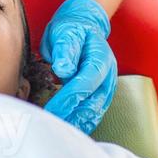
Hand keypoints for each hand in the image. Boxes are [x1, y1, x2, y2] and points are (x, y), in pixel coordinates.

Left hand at [40, 0, 116, 133]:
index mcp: (100, 57)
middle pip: (92, 102)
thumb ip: (65, 49)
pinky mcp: (102, 95)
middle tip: (49, 125)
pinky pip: (94, 114)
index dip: (69, 98)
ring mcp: (107, 86)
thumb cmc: (72, 29)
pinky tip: (69, 130)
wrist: (84, 26)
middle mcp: (108, 75)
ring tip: (57, 131)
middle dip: (70, 116)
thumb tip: (64, 69)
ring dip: (77, 123)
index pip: (86, 82)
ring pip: (95, 111)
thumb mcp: (65, 32)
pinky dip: (83, 124)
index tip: (51, 109)